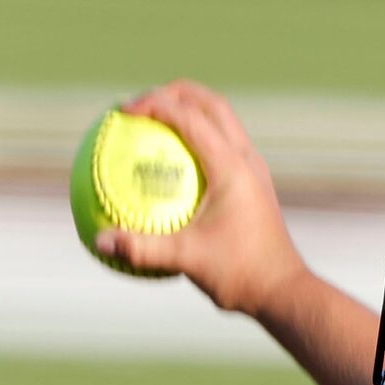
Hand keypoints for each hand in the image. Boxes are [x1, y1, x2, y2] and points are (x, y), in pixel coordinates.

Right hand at [93, 81, 302, 318]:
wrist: (284, 291)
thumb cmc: (241, 274)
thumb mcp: (187, 260)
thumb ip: (142, 248)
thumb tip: (100, 241)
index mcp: (231, 166)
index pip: (189, 116)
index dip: (153, 103)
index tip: (122, 113)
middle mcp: (246, 158)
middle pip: (209, 102)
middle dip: (172, 93)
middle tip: (138, 105)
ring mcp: (253, 169)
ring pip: (221, 120)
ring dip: (188, 111)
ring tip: (154, 122)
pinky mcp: (253, 183)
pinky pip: (223, 145)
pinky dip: (197, 138)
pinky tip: (172, 163)